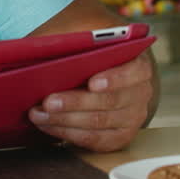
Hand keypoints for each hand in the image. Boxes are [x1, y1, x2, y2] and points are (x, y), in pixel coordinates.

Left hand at [26, 50, 154, 151]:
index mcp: (138, 64)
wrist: (105, 76)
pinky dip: (67, 132)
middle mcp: (141, 93)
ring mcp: (132, 118)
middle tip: (48, 101)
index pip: (135, 71)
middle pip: (110, 101)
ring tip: (38, 114)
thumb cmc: (91, 54)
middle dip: (75, 102)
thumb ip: (79, 39)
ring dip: (64, 119)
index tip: (92, 83)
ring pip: (98, 123)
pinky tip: (47, 124)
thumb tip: (49, 45)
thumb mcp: (89, 39)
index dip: (115, 78)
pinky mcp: (119, 137)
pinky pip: (93, 139)